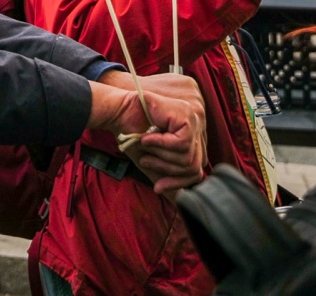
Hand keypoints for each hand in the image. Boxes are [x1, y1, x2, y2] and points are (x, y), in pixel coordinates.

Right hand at [88, 70, 207, 194]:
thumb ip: (168, 177)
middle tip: (146, 162)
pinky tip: (147, 137)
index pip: (196, 169)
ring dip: (161, 155)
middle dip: (167, 170)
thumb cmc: (133, 136)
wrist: (119, 113)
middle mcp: (197, 127)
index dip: (178, 182)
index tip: (158, 187)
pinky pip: (181, 143)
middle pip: (194, 166)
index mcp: (192, 137)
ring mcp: (194, 119)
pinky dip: (161, 144)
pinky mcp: (186, 116)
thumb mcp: (154, 162)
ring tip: (145, 146)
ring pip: (187, 157)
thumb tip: (179, 202)